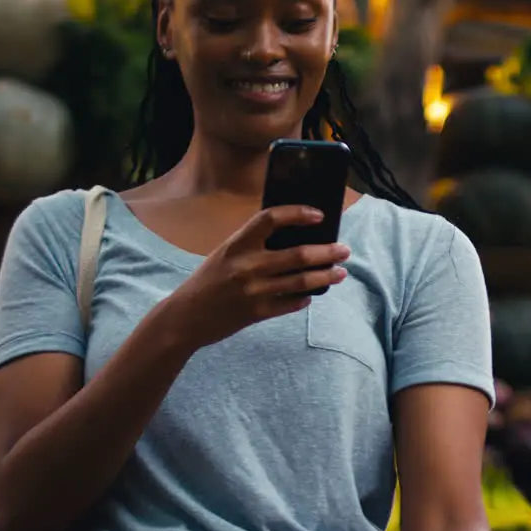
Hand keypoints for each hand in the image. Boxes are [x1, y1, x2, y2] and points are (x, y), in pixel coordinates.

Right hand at [159, 205, 349, 348]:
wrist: (185, 317)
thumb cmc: (208, 280)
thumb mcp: (226, 253)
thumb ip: (253, 243)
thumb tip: (294, 234)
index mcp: (237, 243)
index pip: (271, 218)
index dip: (298, 213)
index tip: (319, 215)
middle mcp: (246, 265)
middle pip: (298, 254)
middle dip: (327, 252)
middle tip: (344, 250)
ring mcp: (253, 290)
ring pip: (301, 282)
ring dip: (326, 276)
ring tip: (340, 273)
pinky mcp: (257, 313)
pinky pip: (291, 304)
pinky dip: (305, 298)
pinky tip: (313, 295)